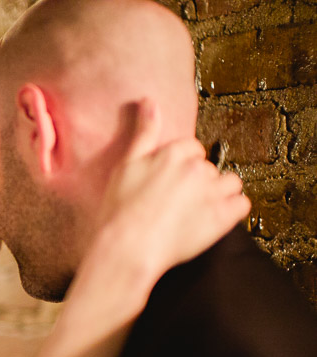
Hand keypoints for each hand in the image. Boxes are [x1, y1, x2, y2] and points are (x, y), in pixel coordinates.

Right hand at [97, 98, 250, 275]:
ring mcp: (212, 192)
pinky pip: (242, 204)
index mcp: (173, 153)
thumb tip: (150, 101)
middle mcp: (196, 168)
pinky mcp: (223, 216)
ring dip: (218, 193)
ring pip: (229, 183)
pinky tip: (212, 218)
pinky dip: (232, 210)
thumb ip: (144, 132)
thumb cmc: (120, 210)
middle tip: (176, 203)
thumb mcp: (126, 165)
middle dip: (197, 182)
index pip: (191, 149)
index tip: (169, 184)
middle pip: (208, 167)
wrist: (127, 248)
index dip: (180, 166)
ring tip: (196, 210)